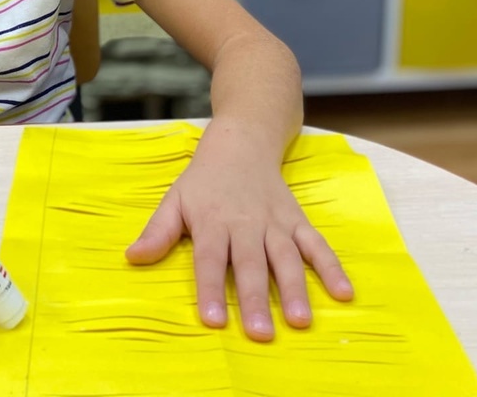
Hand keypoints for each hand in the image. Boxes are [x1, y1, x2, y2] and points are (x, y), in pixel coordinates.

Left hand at [125, 134, 353, 341]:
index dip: (210, 289)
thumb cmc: (203, 180)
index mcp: (212, 221)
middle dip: (254, 299)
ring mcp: (275, 223)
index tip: (212, 320)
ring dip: (294, 289)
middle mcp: (245, 224)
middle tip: (260, 333)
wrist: (241, 143)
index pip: (210, 259)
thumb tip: (132, 257)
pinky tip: (344, 293)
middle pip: (250, 264)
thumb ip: (159, 231)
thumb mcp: (175, 199)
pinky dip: (332, 267)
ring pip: (286, 258)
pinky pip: (317, 244)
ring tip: (300, 321)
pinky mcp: (297, 220)